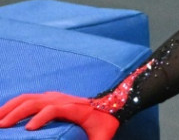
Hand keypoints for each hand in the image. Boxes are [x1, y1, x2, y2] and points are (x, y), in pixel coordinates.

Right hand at [0, 92, 119, 139]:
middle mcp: (62, 100)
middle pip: (36, 101)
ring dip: (10, 107)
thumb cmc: (105, 123)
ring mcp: (55, 97)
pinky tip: (3, 112)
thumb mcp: (103, 136)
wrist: (111, 105)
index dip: (41, 118)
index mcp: (74, 109)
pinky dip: (13, 104)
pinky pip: (28, 98)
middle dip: (17, 113)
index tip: (29, 129)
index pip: (54, 109)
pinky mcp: (50, 98)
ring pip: (28, 98)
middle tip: (2, 126)